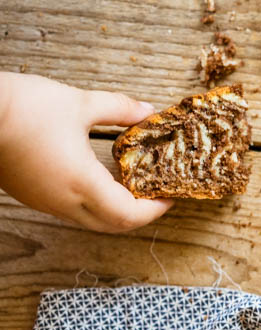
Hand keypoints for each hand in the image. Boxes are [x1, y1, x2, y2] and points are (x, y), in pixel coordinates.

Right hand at [0, 72, 171, 231]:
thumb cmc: (22, 106)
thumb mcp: (79, 103)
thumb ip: (119, 109)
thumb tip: (147, 111)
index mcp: (82, 184)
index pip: (129, 215)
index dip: (155, 210)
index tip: (170, 197)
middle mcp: (64, 201)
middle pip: (114, 226)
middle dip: (140, 215)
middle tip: (156, 196)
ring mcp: (45, 202)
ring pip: (92, 221)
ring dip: (117, 210)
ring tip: (132, 186)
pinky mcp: (31, 195)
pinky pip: (71, 211)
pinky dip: (94, 204)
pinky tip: (99, 180)